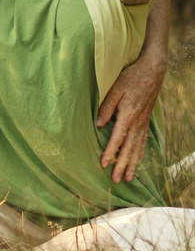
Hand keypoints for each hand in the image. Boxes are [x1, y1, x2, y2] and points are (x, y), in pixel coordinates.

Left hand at [97, 52, 165, 183]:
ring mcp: (143, 122)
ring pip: (138, 147)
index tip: (104, 165)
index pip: (118, 138)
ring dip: (133, 163)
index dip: (111, 152)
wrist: (153, 70)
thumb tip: (98, 124)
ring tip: (129, 177)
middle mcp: (137, 122)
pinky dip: (141, 153)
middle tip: (117, 180)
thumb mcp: (115, 88)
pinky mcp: (146, 120)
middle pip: (129, 148)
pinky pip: (144, 140)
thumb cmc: (132, 77)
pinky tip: (138, 161)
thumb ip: (106, 107)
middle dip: (123, 165)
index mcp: (128, 114)